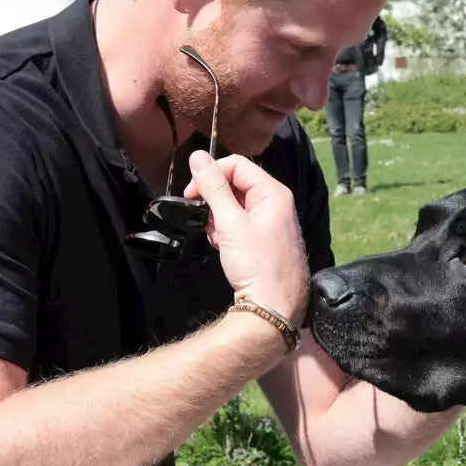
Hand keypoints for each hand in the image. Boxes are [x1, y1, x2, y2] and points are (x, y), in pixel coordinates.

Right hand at [184, 150, 308, 327]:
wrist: (273, 308)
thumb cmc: (256, 264)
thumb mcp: (230, 223)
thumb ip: (213, 188)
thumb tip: (197, 157)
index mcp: (273, 193)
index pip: (236, 165)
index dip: (210, 175)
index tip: (190, 194)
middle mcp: (276, 203)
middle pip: (236, 184)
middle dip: (214, 199)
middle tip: (202, 218)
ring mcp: (271, 222)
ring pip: (235, 205)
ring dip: (218, 217)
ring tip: (216, 238)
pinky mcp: (264, 239)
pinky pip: (240, 223)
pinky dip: (226, 231)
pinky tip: (222, 247)